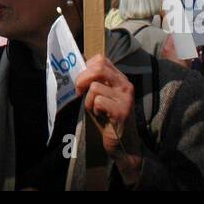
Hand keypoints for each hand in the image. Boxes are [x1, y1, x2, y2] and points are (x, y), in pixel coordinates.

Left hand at [75, 55, 142, 185]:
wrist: (123, 143)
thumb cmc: (108, 118)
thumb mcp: (100, 96)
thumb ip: (93, 81)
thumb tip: (77, 64)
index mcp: (120, 79)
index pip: (101, 59)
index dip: (86, 68)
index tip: (82, 82)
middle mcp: (125, 85)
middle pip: (99, 67)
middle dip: (82, 79)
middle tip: (79, 92)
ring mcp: (125, 97)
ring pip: (95, 87)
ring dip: (88, 100)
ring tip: (95, 110)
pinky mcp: (122, 111)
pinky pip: (98, 101)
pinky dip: (93, 109)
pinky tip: (101, 116)